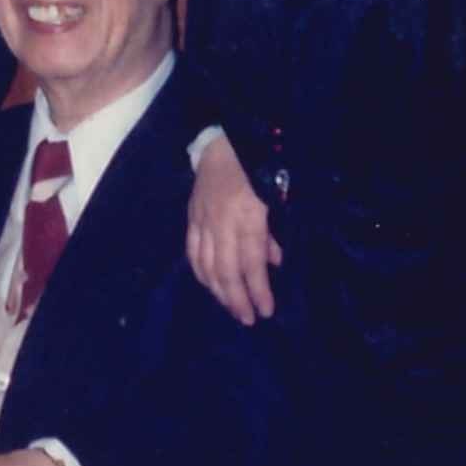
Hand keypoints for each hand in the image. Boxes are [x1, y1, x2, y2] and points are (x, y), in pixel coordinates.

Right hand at [188, 136, 281, 324]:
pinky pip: (192, 252)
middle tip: (247, 319)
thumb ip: (271, 234)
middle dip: (237, 298)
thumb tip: (274, 263)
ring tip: (230, 307)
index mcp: (246, 216)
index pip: (252, 262)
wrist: (221, 146)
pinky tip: (209, 285)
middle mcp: (222, 222)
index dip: (258, 289)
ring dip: (218, 290)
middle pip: (226, 269)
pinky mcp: (191, 218)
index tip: (266, 311)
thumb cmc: (255, 172)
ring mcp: (202, 221)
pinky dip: (200, 272)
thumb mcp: (273, 200)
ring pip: (206, 265)